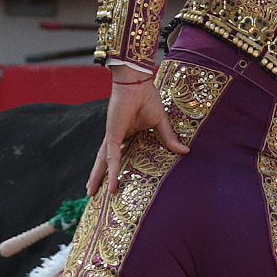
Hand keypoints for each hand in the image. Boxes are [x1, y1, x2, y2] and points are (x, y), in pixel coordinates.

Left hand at [86, 75, 186, 196]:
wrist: (137, 82)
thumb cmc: (147, 96)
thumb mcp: (160, 123)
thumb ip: (169, 138)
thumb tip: (185, 151)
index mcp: (126, 134)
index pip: (118, 155)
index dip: (114, 168)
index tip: (113, 180)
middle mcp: (116, 137)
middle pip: (105, 161)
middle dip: (99, 176)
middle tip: (91, 193)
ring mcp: (113, 137)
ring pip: (103, 162)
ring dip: (97, 177)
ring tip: (90, 193)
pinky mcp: (113, 135)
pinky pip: (113, 158)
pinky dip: (112, 172)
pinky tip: (111, 186)